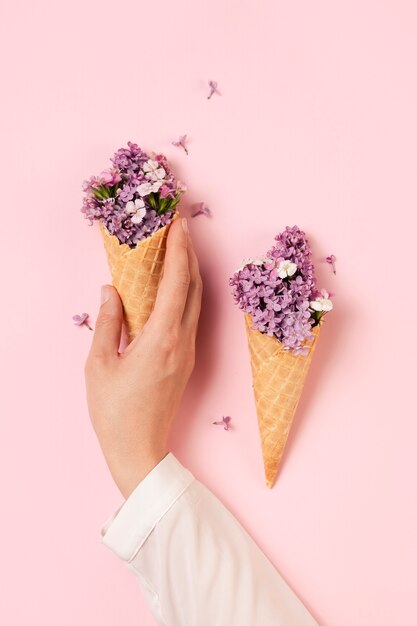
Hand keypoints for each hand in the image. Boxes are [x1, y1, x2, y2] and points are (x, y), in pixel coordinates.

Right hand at [84, 217, 201, 498]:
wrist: (139, 448)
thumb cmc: (114, 411)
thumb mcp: (99, 364)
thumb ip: (107, 322)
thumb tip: (110, 290)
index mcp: (161, 338)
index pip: (177, 282)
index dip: (179, 250)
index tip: (177, 224)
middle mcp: (182, 341)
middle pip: (194, 287)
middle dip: (190, 253)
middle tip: (180, 227)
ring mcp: (189, 351)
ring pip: (197, 301)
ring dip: (191, 272)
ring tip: (180, 248)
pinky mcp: (188, 360)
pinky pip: (191, 317)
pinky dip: (187, 293)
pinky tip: (176, 286)